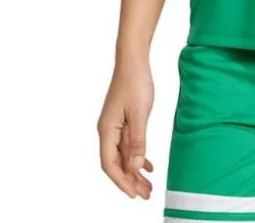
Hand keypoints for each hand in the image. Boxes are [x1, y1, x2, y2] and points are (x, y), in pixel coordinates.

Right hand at [97, 59, 154, 197]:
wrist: (133, 61)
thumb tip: (134, 166)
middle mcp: (108, 130)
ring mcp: (115, 126)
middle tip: (146, 194)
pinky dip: (137, 156)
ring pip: (123, 155)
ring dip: (134, 170)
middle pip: (116, 163)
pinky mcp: (123, 120)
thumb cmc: (135, 83)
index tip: (134, 194)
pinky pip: (128, 144)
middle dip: (130, 181)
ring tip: (148, 185)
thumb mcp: (139, 113)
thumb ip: (137, 141)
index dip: (121, 181)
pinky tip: (147, 165)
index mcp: (107, 130)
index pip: (110, 164)